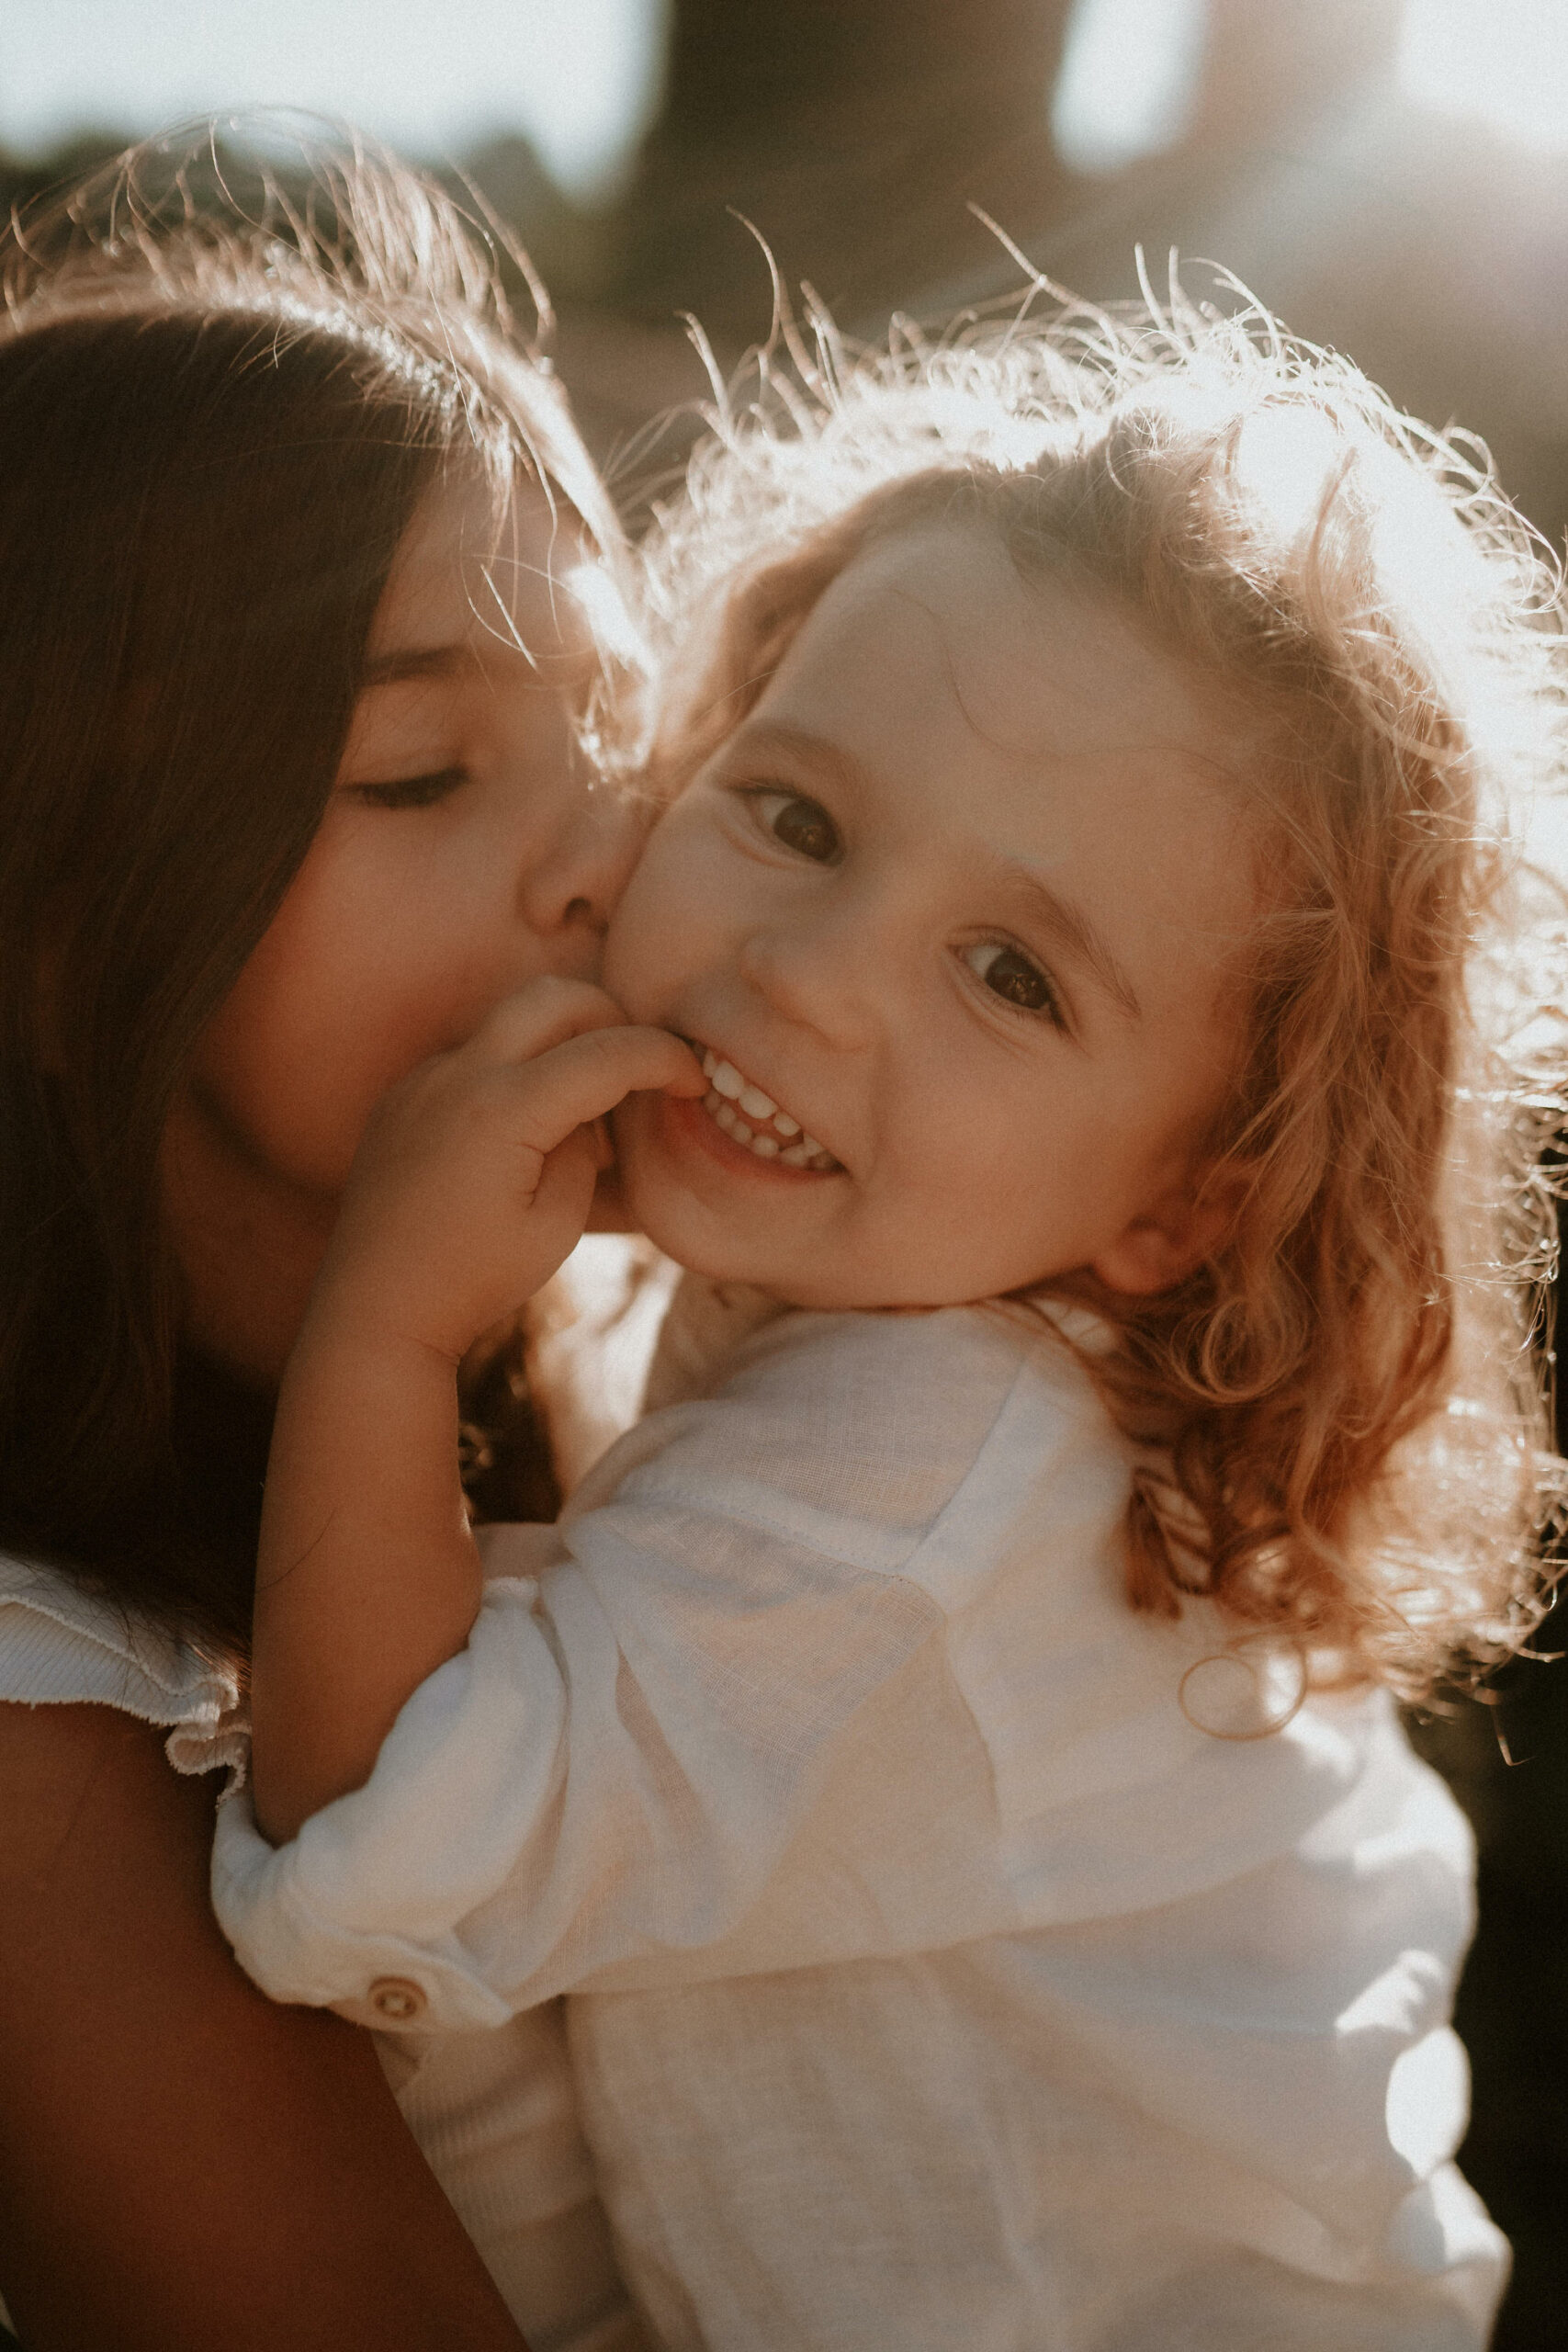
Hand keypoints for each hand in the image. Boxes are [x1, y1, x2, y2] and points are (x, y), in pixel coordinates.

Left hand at [305, 978, 701, 1364]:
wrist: (376, 1307)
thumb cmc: (474, 1279)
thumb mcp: (557, 1222)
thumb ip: (584, 1147)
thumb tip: (590, 1109)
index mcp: (504, 1110)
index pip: (608, 1052)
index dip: (666, 1059)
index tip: (694, 1083)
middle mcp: (458, 1076)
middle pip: (556, 998)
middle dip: (612, 1019)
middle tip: (639, 1070)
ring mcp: (424, 1080)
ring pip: (509, 1019)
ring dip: (560, 1042)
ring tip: (580, 1113)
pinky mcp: (404, 1094)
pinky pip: (472, 1055)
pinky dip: (514, 1070)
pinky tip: (522, 1133)